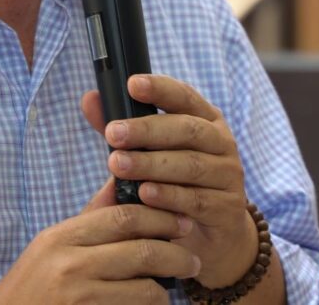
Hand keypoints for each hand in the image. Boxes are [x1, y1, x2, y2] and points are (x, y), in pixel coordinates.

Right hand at [0, 176, 199, 303]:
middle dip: (175, 254)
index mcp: (63, 237)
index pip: (123, 216)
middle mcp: (69, 265)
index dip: (160, 217)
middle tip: (192, 260)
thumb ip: (92, 216)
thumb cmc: (33, 283)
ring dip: (165, 289)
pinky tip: (153, 304)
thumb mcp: (54, 244)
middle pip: (141, 251)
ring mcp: (78, 297)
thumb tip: (123, 179)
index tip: (182, 222)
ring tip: (175, 287)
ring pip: (144, 288)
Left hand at [82, 74, 257, 289]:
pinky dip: (169, 197)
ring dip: (152, 164)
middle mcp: (222, 142)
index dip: (160, 89)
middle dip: (147, 130)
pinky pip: (196, 200)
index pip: (185, 96)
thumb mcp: (155, 153)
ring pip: (191, 165)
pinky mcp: (227, 207)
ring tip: (118, 165)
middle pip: (187, 130)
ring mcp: (228, 174)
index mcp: (206, 119)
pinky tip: (144, 195)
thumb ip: (126, 128)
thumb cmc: (178, 182)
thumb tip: (90, 99)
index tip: (131, 84)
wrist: (214, 234)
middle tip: (112, 133)